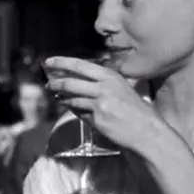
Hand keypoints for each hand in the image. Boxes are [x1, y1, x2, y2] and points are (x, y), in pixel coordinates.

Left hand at [43, 56, 160, 152]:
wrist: (146, 130)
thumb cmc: (134, 109)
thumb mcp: (120, 88)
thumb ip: (100, 83)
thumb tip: (76, 79)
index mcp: (109, 76)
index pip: (80, 65)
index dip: (61, 62)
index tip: (48, 62)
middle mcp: (103, 87)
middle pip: (70, 82)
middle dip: (55, 82)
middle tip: (48, 84)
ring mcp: (99, 103)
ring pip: (72, 98)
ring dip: (61, 98)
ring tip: (57, 97)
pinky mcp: (97, 118)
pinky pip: (79, 112)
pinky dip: (73, 109)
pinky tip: (70, 108)